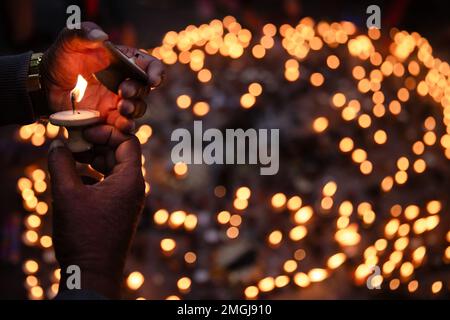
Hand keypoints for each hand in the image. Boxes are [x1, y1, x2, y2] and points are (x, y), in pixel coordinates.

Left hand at [41, 22, 163, 131]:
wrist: (45, 86)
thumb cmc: (60, 60)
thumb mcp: (69, 41)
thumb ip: (83, 32)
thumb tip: (102, 37)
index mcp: (122, 61)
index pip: (148, 65)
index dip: (156, 72)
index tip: (152, 79)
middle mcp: (124, 82)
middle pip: (145, 89)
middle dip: (138, 91)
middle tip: (123, 91)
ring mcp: (118, 102)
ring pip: (138, 108)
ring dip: (134, 109)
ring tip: (122, 108)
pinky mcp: (109, 119)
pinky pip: (124, 126)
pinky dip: (126, 127)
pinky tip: (121, 125)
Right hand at [47, 125, 144, 297]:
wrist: (93, 273)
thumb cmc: (84, 234)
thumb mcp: (67, 194)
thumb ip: (61, 164)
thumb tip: (57, 144)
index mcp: (131, 179)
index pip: (128, 141)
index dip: (106, 132)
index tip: (83, 132)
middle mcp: (134, 187)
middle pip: (119, 153)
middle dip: (95, 145)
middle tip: (71, 142)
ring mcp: (127, 199)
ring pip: (112, 168)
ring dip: (92, 160)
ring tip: (68, 158)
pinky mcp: (117, 210)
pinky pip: (107, 183)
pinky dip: (92, 176)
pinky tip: (73, 179)